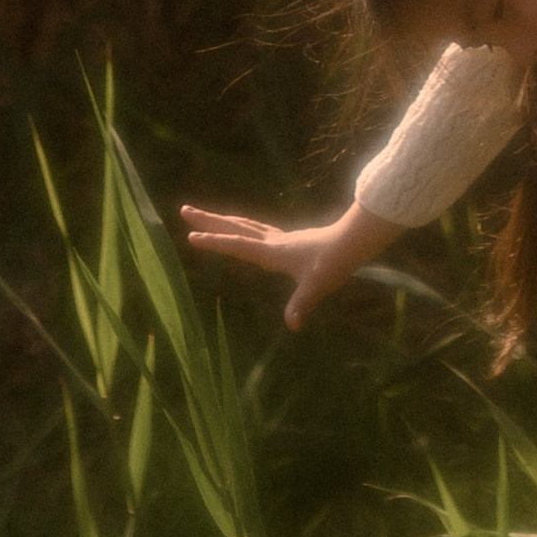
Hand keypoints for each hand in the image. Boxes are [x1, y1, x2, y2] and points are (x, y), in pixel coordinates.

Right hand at [179, 198, 394, 329]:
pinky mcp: (287, 240)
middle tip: (184, 210)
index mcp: (272, 251)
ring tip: (204, 216)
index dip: (214, 242)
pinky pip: (255, 229)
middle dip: (208, 220)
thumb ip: (302, 304)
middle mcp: (271, 241)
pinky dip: (241, 226)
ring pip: (244, 224)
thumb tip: (292, 326)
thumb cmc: (333, 263)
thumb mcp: (316, 286)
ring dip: (222, 219)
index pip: (237, 245)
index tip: (191, 236)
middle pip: (234, 226)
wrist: (352, 242)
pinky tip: (242, 229)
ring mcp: (279, 238)